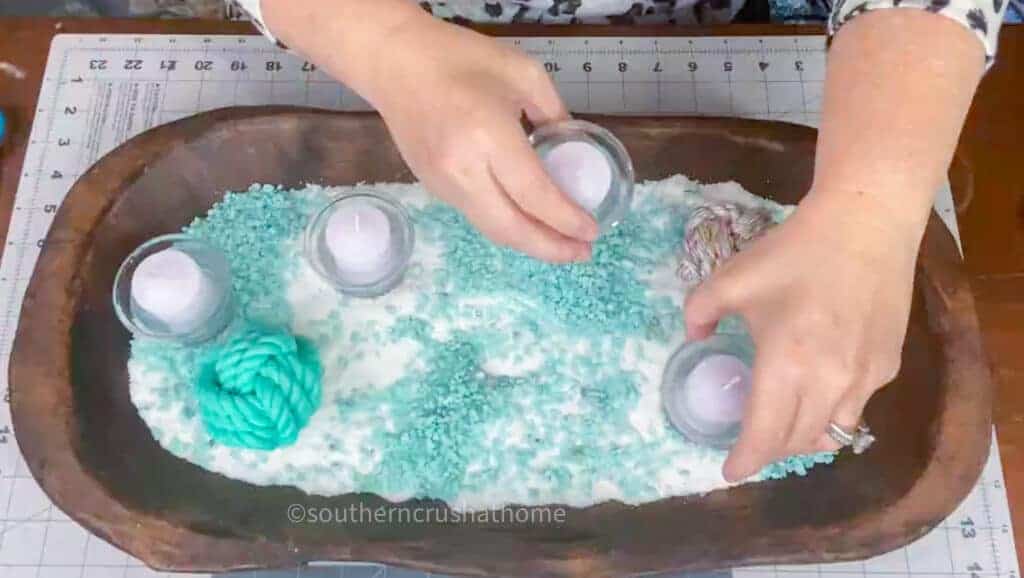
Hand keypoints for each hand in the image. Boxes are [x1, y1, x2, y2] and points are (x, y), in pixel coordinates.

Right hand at [364, 17, 597, 261]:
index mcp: (489, 136)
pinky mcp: (432, 187)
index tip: (592, 230)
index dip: (566, 219)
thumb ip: (554, 116)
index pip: (534, 195)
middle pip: (511, 229)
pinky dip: (506, 225)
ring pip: (491, 228)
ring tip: (560, 243)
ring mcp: (442, 184)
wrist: (393, 60)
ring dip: (528, 242)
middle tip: (581, 252)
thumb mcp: (524, 74)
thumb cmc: (460, 57)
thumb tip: (572, 153)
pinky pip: (476, 215)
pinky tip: (526, 220)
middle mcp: (463, 170)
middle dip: (550, 248)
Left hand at [684, 191, 925, 480]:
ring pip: (831, 432)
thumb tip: (694, 338)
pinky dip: (831, 414)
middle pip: (797, 441)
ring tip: (782, 427)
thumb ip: (699, 311)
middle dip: (770, 451)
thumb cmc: (795, 252)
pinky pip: (856, 408)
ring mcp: (866, 377)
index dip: (745, 459)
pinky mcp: (888, 365)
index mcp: (787, 363)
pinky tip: (817, 393)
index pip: (765, 434)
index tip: (729, 471)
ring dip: (803, 439)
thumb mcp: (732, 277)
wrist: (867, 224)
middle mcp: (830, 381)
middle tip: (751, 445)